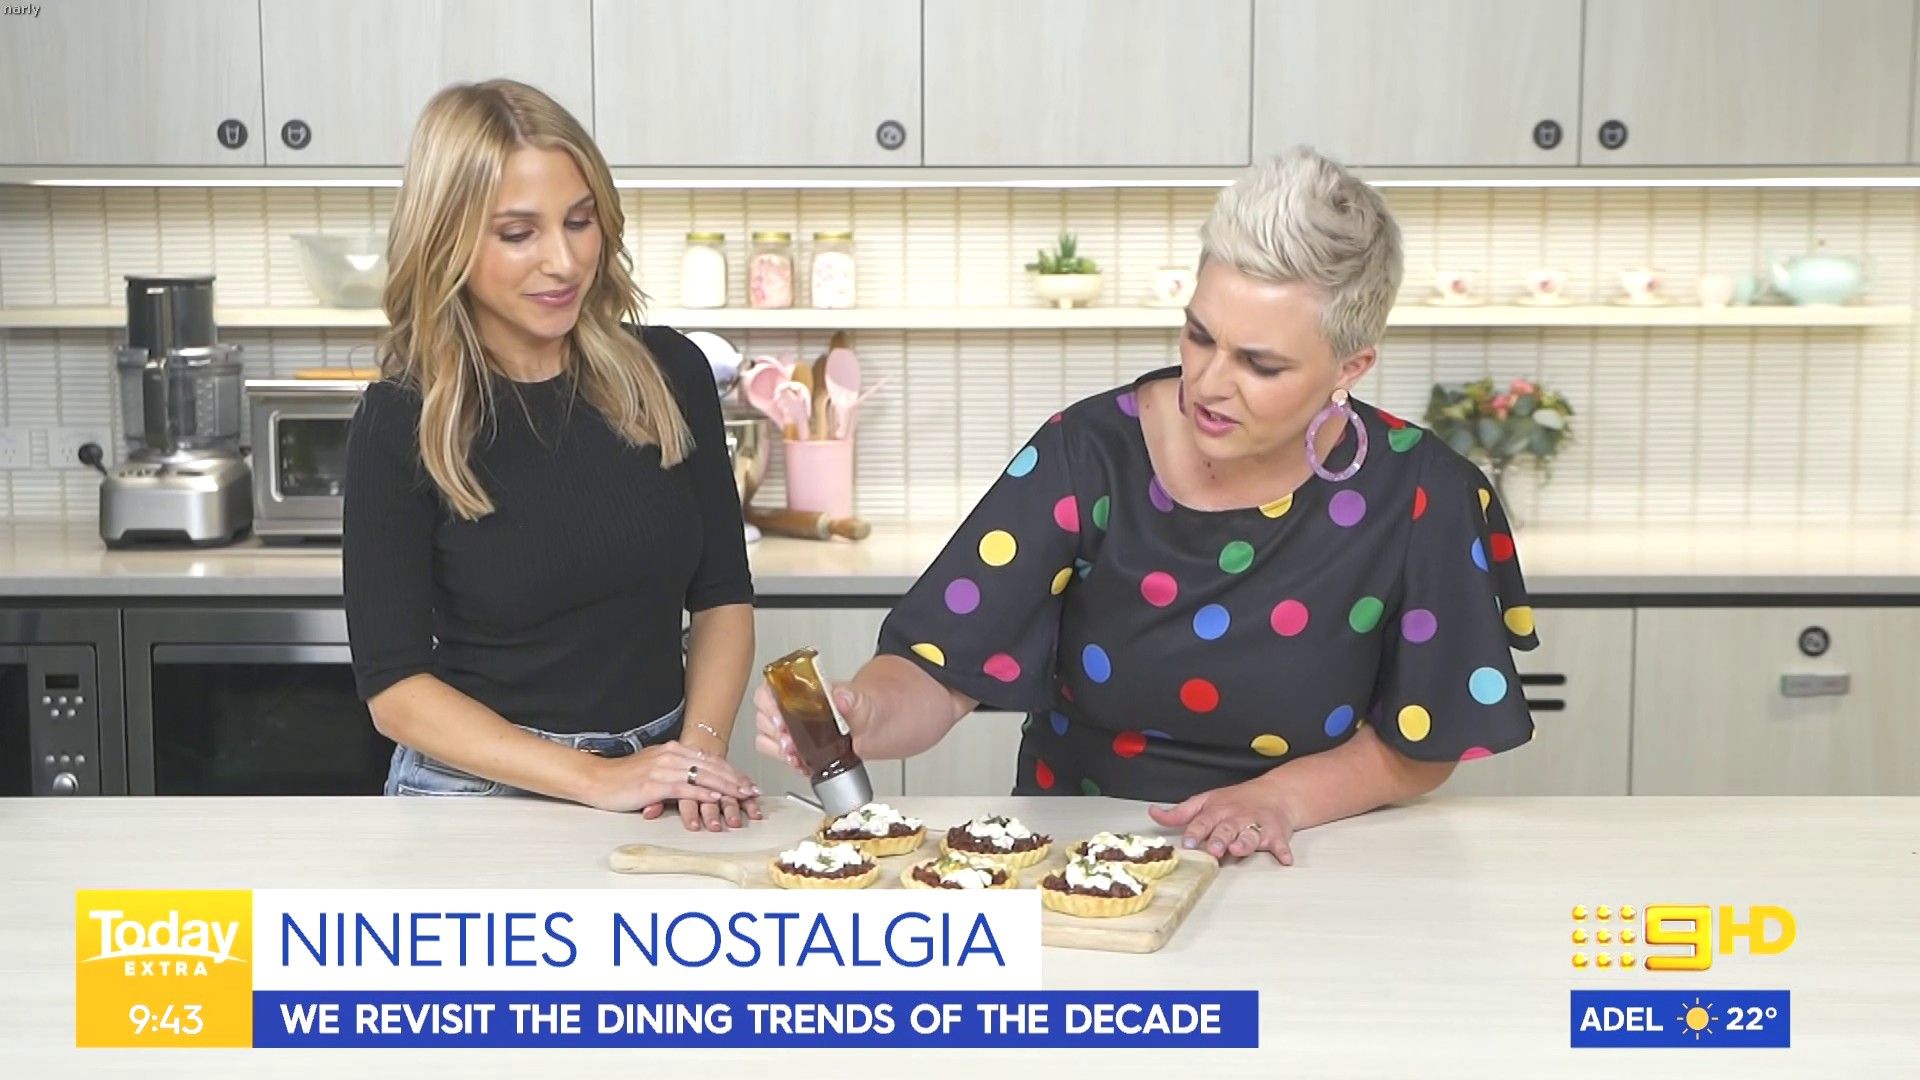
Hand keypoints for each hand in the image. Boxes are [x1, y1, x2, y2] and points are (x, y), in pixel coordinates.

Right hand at [585, 739, 758, 815]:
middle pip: (712, 767)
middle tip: (753, 791)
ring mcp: (663, 769)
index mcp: (673, 750)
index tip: (747, 782)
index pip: (710, 760)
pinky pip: (685, 789)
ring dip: (726, 788)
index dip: (732, 772)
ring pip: (703, 777)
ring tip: (742, 796)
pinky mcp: (654, 784)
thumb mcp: (655, 769)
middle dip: (736, 780)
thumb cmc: (623, 778)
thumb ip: (676, 772)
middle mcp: (671, 755)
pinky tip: (715, 799)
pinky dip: (702, 794)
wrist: (597, 780)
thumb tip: (696, 781)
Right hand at [752, 680, 874, 775]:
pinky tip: (803, 764)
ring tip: (795, 756)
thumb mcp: (866, 703)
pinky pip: (784, 753)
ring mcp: (800, 726)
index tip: (779, 721)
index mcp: (808, 688)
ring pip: (769, 736)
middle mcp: (799, 705)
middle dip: (773, 733)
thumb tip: (839, 698)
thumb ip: (852, 700)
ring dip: (778, 750)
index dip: (768, 704)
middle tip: (790, 744)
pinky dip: (790, 761)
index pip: (772, 688)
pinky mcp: (806, 744)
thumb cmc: (875, 706)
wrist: (885, 721)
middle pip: (765, 714)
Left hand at [1147, 779, 1296, 865]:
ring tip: (1239, 849)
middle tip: (1213, 849)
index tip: (1187, 842)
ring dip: (1245, 842)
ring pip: (1250, 835)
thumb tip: (1153, 813)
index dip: (1194, 832)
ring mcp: (1257, 825)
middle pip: (1226, 829)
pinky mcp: (1276, 834)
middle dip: (1219, 839)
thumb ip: (1180, 812)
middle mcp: (1236, 818)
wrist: (1275, 793)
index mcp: (1218, 811)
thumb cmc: (1237, 801)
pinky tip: (1284, 859)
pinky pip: (1280, 844)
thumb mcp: (1206, 801)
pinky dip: (1283, 852)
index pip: (1202, 821)